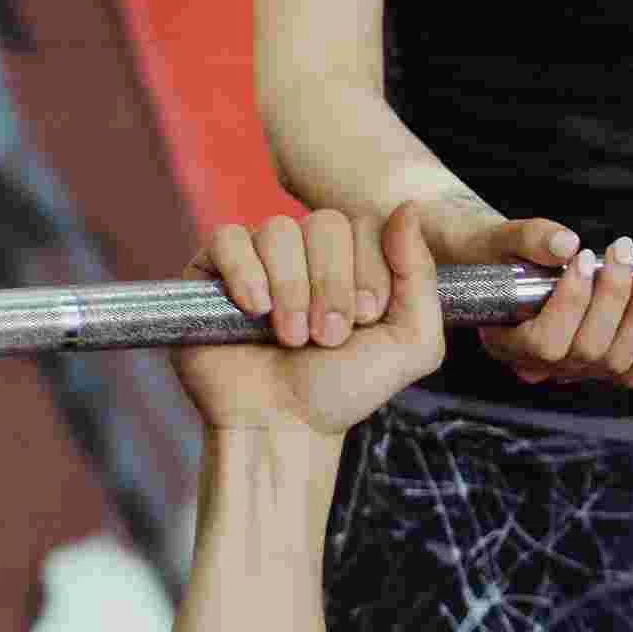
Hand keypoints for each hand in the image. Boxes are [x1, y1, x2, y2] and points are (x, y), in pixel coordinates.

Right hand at [170, 202, 444, 438]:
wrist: (282, 425)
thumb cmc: (342, 387)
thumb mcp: (409, 343)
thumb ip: (420, 276)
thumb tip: (409, 207)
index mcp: (351, 258)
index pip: (365, 224)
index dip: (368, 271)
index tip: (365, 321)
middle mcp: (305, 248)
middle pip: (324, 222)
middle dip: (331, 287)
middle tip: (326, 338)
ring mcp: (258, 253)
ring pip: (278, 230)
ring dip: (291, 291)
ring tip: (289, 336)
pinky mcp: (213, 265)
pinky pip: (228, 237)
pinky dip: (245, 273)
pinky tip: (253, 311)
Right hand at [439, 217, 632, 389]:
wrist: (498, 264)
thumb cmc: (493, 255)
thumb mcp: (497, 238)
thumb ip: (527, 238)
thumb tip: (565, 244)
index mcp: (504, 341)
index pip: (544, 342)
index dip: (571, 302)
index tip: (582, 257)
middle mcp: (538, 366)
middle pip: (587, 349)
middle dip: (613, 297)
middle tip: (621, 251)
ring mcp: (570, 371)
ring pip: (615, 361)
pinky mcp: (596, 369)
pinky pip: (632, 374)